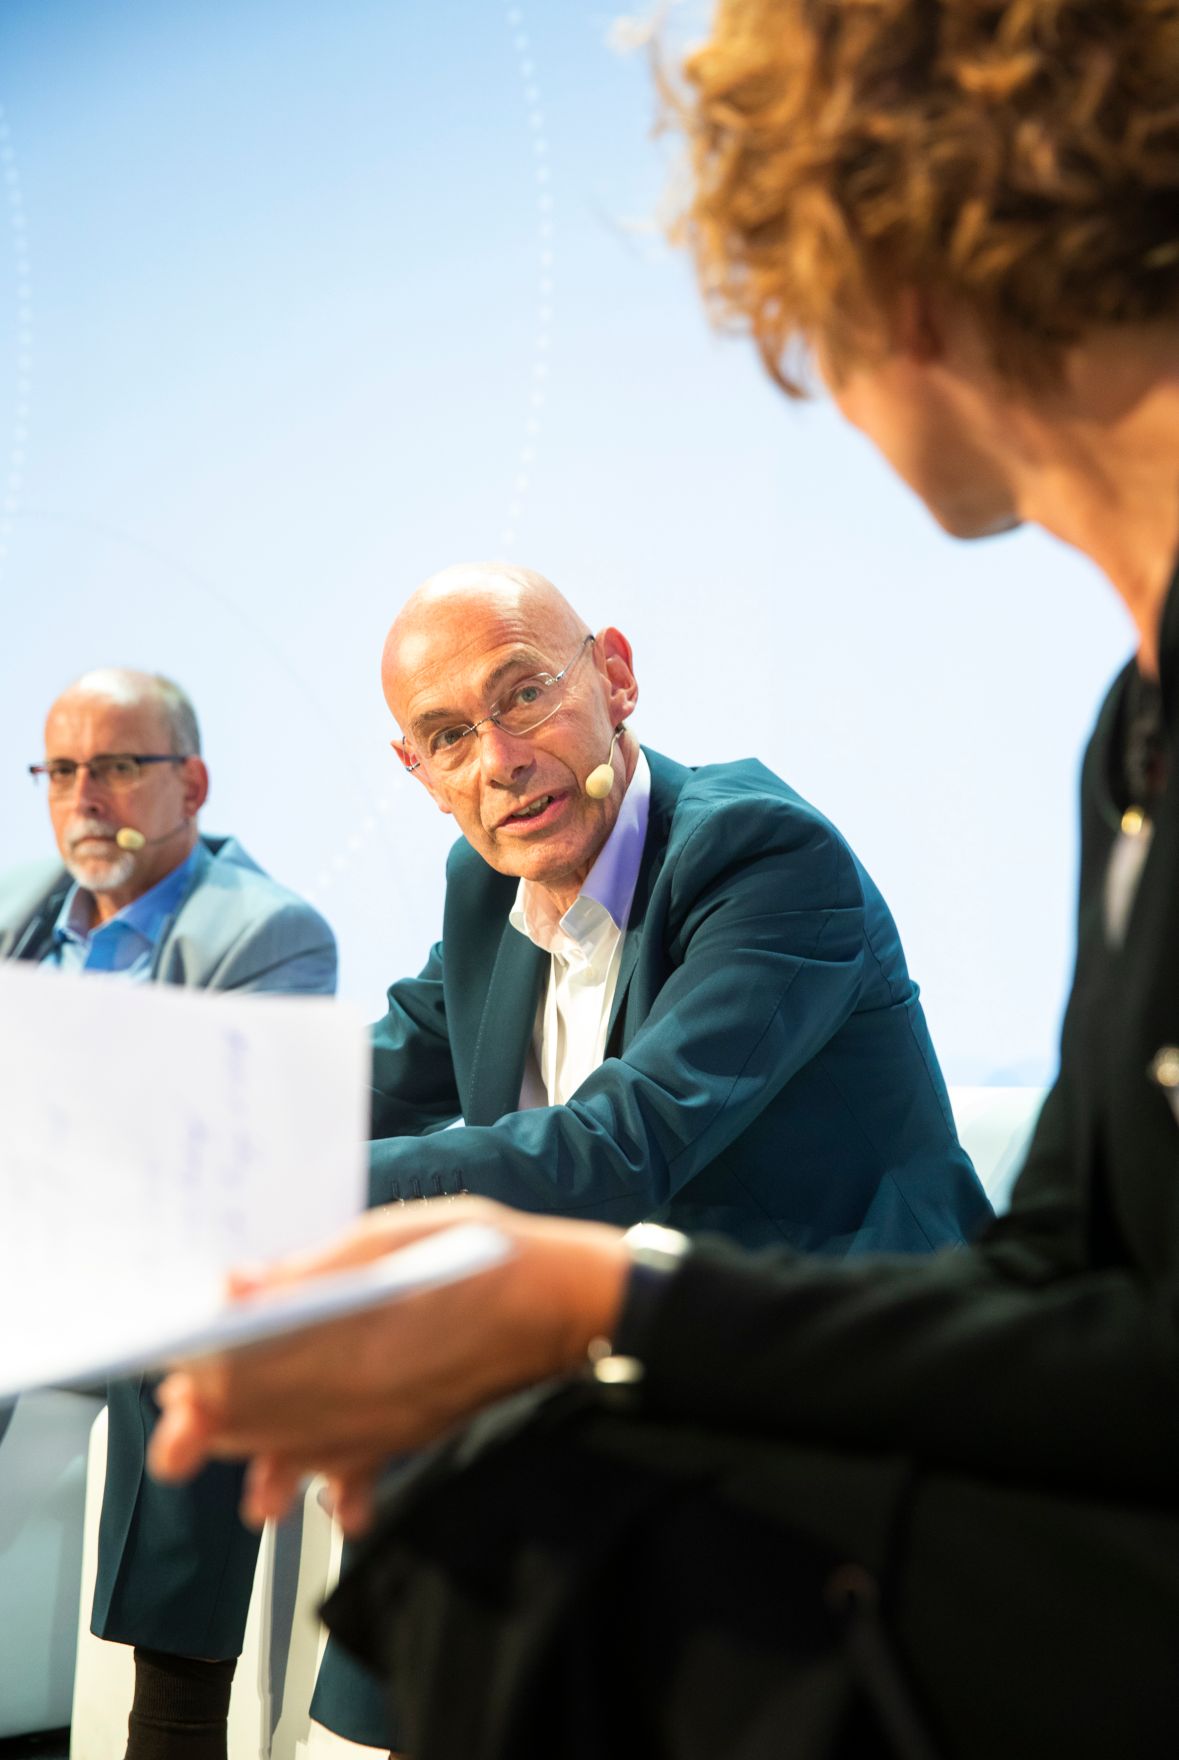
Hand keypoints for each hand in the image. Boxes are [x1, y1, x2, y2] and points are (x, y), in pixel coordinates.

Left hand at [148, 1197, 629, 1529]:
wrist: (566, 1303)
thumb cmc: (482, 1256)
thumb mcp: (390, 1237)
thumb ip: (310, 1270)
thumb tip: (237, 1288)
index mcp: (342, 1344)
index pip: (236, 1378)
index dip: (197, 1371)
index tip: (182, 1353)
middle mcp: (353, 1402)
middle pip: (250, 1426)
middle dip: (208, 1416)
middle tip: (186, 1399)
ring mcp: (380, 1430)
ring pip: (287, 1463)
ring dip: (251, 1452)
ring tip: (227, 1438)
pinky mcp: (406, 1440)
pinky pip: (352, 1485)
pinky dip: (328, 1489)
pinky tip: (317, 1483)